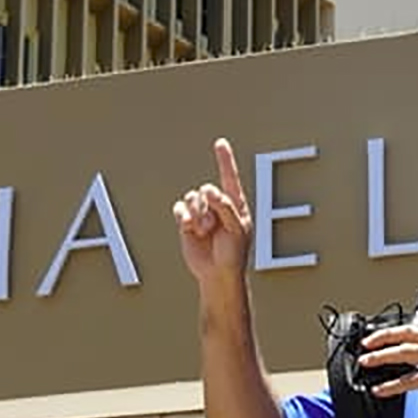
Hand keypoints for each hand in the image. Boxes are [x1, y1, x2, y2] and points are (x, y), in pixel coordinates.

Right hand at [173, 139, 253, 288]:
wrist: (217, 274)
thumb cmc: (233, 254)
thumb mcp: (237, 229)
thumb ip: (226, 207)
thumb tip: (210, 190)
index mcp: (235, 205)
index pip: (230, 178)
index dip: (224, 160)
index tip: (220, 143)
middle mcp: (217, 206)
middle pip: (206, 189)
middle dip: (208, 206)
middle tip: (214, 226)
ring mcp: (202, 213)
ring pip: (192, 197)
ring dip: (197, 214)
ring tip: (205, 231)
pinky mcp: (187, 222)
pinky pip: (180, 208)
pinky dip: (183, 215)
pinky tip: (190, 227)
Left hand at [355, 324, 417, 417]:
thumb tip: (400, 372)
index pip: (412, 331)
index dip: (390, 333)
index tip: (372, 339)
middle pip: (406, 336)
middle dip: (382, 340)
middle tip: (365, 348)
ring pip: (407, 353)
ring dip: (383, 357)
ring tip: (367, 363)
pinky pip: (412, 379)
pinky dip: (393, 385)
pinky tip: (381, 389)